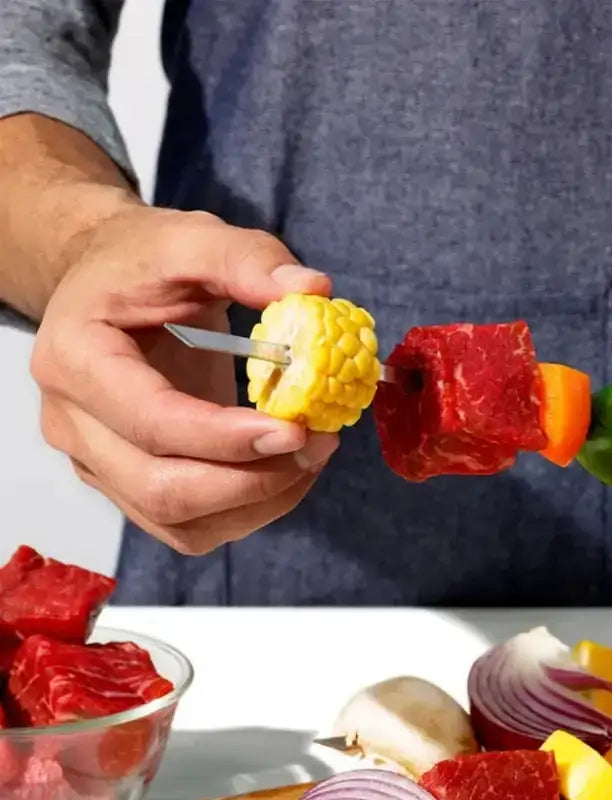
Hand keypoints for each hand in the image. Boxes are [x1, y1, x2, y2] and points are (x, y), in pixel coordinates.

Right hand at [30, 206, 338, 555]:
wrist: (103, 284)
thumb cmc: (140, 262)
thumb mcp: (190, 239)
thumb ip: (248, 259)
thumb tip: (313, 289)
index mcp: (76, 359)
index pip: (151, 422)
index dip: (226, 438)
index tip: (294, 429)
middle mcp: (74, 425)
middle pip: (162, 489)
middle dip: (253, 480)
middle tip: (316, 444)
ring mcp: (98, 464)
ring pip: (179, 523)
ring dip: (258, 502)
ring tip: (310, 456)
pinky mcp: (128, 486)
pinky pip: (190, 527)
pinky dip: (247, 511)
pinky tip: (284, 472)